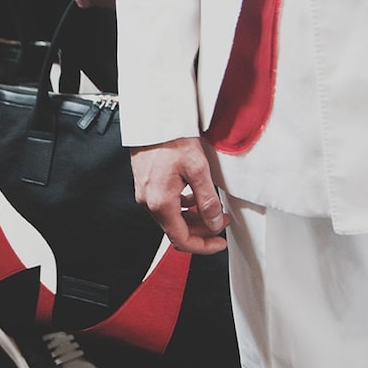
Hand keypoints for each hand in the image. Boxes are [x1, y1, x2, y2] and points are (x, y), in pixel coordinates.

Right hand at [130, 137, 229, 254]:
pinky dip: (182, 207)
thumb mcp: (198, 170)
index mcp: (160, 202)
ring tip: (213, 209)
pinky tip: (194, 197)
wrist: (154, 120)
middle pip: (177, 230)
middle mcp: (149, 202)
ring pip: (172, 218)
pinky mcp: (146, 185)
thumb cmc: (171, 139)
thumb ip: (208, 201)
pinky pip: (165, 205)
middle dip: (202, 230)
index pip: (182, 239)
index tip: (218, 243)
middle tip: (222, 221)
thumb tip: (214, 223)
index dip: (203, 246)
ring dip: (193, 218)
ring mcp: (145, 194)